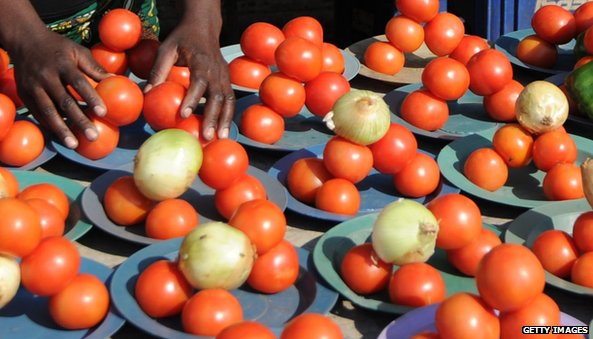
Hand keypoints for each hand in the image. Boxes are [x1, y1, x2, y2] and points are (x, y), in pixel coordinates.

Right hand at [10, 30, 109, 147]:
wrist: (25, 41)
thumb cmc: (59, 48)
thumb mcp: (78, 51)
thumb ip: (95, 68)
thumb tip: (117, 81)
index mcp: (63, 64)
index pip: (79, 83)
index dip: (91, 98)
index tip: (103, 113)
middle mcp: (46, 76)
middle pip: (64, 101)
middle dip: (79, 120)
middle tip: (93, 136)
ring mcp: (33, 86)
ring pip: (48, 111)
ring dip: (61, 130)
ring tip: (74, 145)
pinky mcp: (24, 94)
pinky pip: (38, 113)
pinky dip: (50, 126)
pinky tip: (61, 137)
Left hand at [145, 20, 234, 140]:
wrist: (204, 27)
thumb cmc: (182, 38)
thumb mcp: (167, 48)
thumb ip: (159, 69)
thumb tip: (147, 92)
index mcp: (201, 61)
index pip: (199, 82)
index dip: (192, 99)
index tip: (183, 114)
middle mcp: (216, 70)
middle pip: (217, 96)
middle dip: (212, 117)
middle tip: (206, 136)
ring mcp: (224, 76)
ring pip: (228, 100)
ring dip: (225, 120)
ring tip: (221, 138)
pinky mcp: (227, 80)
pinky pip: (230, 100)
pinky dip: (228, 116)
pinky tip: (223, 130)